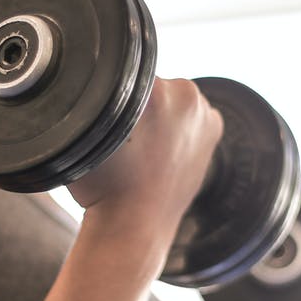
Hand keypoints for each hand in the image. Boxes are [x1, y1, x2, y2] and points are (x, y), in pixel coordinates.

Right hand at [68, 78, 222, 231]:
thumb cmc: (104, 184)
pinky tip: (163, 151)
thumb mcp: (86, 129)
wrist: (134, 226)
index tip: (108, 117)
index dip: (115, 94)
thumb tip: (97, 82)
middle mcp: (187, 94)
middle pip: (154, 84)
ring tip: (145, 149)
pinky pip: (191, 116)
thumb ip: (97, 97)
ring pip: (173, 100)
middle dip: (141, 104)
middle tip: (127, 138)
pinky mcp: (214, 131)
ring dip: (162, 115)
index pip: (129, 73)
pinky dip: (180, 128)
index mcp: (155, 88)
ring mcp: (205, 114)